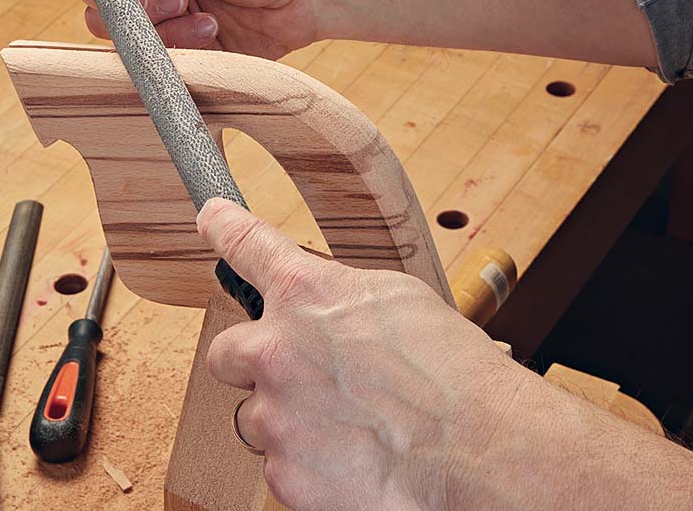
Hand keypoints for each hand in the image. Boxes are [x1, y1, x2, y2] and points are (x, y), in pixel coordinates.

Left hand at [196, 198, 524, 510]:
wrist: (480, 448)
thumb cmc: (454, 373)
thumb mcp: (398, 300)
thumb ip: (340, 296)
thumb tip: (320, 304)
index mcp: (306, 294)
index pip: (246, 244)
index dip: (223, 226)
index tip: (212, 217)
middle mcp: (276, 351)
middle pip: (227, 353)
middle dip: (255, 363)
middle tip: (302, 375)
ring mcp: (276, 417)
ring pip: (257, 417)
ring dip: (290, 419)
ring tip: (350, 427)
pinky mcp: (285, 475)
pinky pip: (281, 465)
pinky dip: (309, 465)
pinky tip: (355, 459)